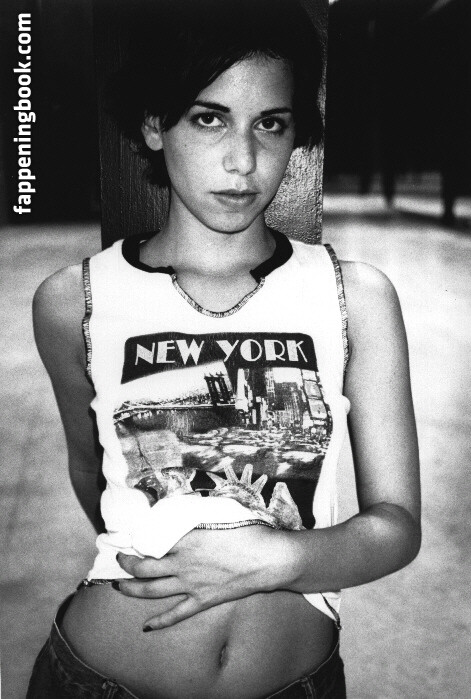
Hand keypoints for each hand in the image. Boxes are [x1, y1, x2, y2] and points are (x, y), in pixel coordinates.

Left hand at [115, 524, 292, 629]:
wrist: (268, 559)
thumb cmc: (248, 531)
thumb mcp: (220, 514)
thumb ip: (198, 514)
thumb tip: (185, 508)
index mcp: (186, 540)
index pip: (151, 541)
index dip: (136, 539)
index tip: (129, 536)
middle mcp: (183, 564)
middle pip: (144, 568)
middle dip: (126, 564)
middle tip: (119, 558)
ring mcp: (191, 585)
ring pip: (152, 590)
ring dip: (132, 589)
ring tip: (120, 586)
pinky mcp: (203, 600)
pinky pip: (177, 614)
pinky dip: (160, 621)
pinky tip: (147, 626)